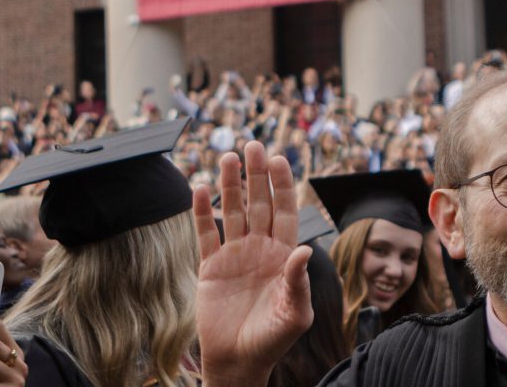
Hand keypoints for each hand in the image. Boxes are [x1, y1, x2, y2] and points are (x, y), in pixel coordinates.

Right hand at [194, 141, 312, 386]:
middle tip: (253, 146)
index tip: (279, 160)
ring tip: (228, 157)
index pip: (284, 212)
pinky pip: (205, 233)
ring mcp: (234, 256)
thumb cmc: (273, 339)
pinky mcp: (210, 267)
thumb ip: (299, 281)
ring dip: (230, 186)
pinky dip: (203, 211)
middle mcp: (259, 249)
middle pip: (258, 203)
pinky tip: (201, 188)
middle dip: (256, 175)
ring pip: (232, 212)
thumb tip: (305, 250)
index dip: (282, 185)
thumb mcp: (295, 313)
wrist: (238, 361)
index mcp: (283, 256)